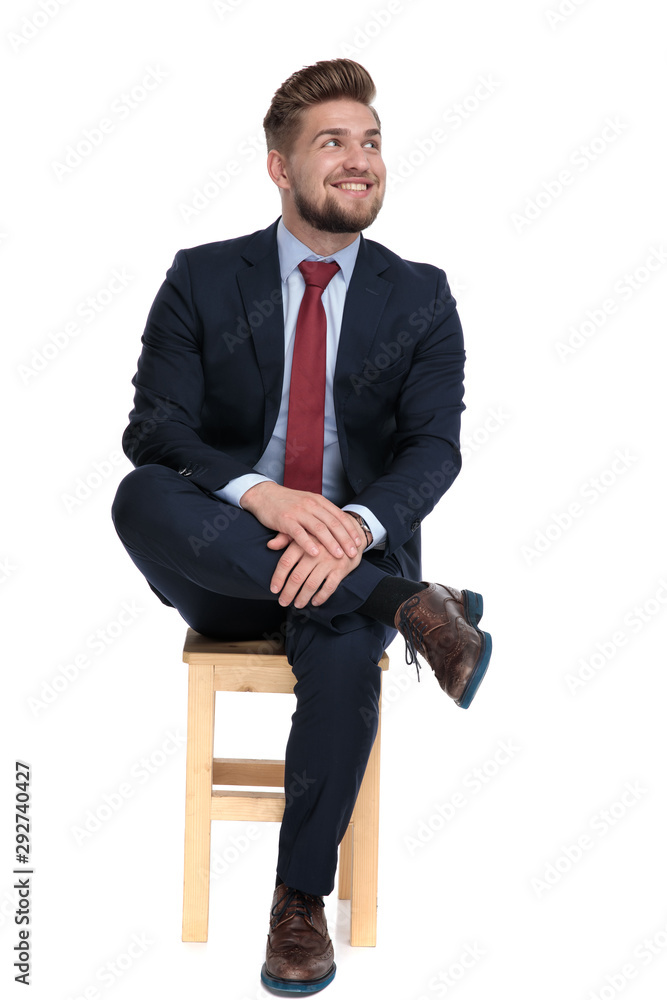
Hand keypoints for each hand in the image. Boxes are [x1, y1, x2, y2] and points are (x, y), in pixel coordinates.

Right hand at [240, 481, 362, 559]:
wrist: (264, 494)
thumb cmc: (287, 502)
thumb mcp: (307, 504)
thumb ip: (321, 516)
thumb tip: (337, 529)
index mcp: (318, 501)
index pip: (340, 516)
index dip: (351, 529)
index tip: (359, 542)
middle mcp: (311, 505)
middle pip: (333, 523)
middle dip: (345, 539)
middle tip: (353, 553)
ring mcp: (298, 512)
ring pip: (319, 528)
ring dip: (331, 543)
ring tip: (339, 555)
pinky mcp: (285, 519)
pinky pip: (299, 533)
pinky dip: (308, 543)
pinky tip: (315, 553)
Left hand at [268, 537, 364, 607]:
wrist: (351, 533)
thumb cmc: (322, 536)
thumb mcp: (304, 532)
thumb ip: (286, 539)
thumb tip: (270, 545)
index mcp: (303, 542)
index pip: (286, 562)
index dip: (278, 578)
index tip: (274, 589)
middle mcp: (315, 552)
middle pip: (297, 577)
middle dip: (288, 592)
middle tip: (283, 602)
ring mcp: (329, 561)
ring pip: (312, 584)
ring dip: (303, 597)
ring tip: (297, 604)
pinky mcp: (341, 569)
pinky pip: (329, 587)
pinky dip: (321, 597)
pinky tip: (315, 602)